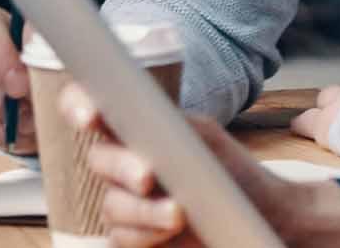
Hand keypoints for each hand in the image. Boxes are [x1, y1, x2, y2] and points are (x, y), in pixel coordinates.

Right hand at [63, 83, 339, 247]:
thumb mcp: (205, 137)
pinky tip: (170, 232)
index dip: (79, 105)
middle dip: (122, 167)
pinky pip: (122, 238)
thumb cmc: (230, 170)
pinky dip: (146, 236)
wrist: (261, 214)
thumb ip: (171, 123)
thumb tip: (143, 116)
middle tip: (148, 176)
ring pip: (112, 205)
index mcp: (131, 128)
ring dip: (143, 211)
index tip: (91, 116)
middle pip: (99, 160)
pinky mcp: (134, 237)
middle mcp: (121, 163)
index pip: (87, 106)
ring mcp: (125, 202)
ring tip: (178, 213)